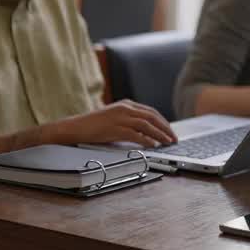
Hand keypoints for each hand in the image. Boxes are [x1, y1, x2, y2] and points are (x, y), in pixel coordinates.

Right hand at [48, 100, 177, 147]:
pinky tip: (153, 145)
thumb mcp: (115, 118)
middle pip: (152, 117)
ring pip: (146, 125)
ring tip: (167, 143)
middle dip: (165, 128)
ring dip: (159, 134)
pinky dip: (146, 140)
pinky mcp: (115, 128)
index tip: (170, 131)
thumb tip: (146, 131)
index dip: (163, 122)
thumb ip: (129, 120)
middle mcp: (125, 108)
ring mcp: (120, 118)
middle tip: (173, 138)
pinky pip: (135, 134)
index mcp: (126, 104)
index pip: (151, 112)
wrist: (75, 127)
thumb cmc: (94, 125)